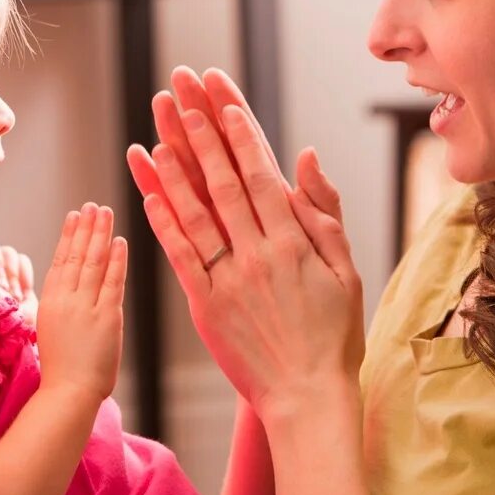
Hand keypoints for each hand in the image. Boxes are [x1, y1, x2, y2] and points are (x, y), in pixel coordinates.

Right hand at [35, 204, 127, 402]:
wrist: (68, 394)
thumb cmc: (61, 370)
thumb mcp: (51, 331)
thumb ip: (61, 308)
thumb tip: (69, 289)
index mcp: (49, 303)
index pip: (60, 261)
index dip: (68, 236)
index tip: (74, 215)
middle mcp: (65, 300)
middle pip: (76, 255)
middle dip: (86, 227)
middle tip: (93, 205)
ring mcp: (85, 307)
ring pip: (93, 262)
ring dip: (100, 234)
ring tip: (105, 212)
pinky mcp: (106, 317)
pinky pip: (112, 282)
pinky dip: (116, 260)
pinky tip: (119, 242)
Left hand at [132, 92, 363, 421]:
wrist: (308, 397)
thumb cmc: (334, 333)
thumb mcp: (346, 270)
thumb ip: (325, 212)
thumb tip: (304, 155)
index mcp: (294, 243)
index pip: (261, 175)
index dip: (239, 136)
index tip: (222, 102)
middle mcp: (258, 255)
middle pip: (223, 183)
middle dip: (200, 136)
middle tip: (181, 97)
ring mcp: (228, 280)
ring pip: (195, 214)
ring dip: (173, 170)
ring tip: (156, 133)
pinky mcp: (205, 306)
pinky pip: (180, 257)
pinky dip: (163, 222)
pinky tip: (148, 193)